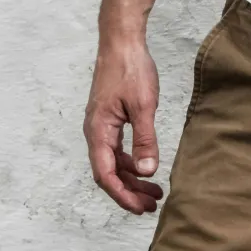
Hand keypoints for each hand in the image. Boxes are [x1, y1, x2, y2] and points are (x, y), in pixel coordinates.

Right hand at [83, 37, 164, 214]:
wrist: (121, 42)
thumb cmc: (130, 69)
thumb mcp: (144, 106)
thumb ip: (145, 140)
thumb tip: (147, 172)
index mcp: (98, 131)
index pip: (106, 175)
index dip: (123, 195)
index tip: (141, 208)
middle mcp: (95, 132)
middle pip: (108, 173)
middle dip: (129, 191)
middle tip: (153, 204)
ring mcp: (100, 126)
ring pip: (112, 162)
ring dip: (132, 178)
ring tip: (154, 191)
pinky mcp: (108, 119)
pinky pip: (116, 149)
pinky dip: (130, 162)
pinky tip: (146, 166)